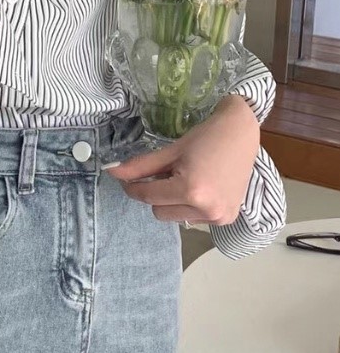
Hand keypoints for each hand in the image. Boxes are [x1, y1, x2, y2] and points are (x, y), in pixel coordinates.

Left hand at [106, 96, 260, 225]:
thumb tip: (112, 172)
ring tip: (186, 177)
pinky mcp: (227, 219)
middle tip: (165, 171)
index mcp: (191, 190)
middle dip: (155, 193)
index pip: (148, 196)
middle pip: (159, 211)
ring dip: (173, 201)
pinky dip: (189, 205)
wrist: (241, 133)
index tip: (125, 179)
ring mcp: (219, 217)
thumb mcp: (171, 150)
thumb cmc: (206, 137)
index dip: (132, 187)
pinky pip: (193, 218)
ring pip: (175, 217)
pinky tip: (201, 185)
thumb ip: (141, 166)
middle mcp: (206, 209)